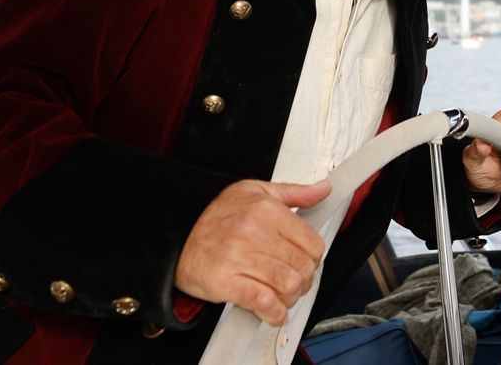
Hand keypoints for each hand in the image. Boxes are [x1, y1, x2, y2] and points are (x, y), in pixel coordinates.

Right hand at [174, 179, 330, 325]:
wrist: (177, 230)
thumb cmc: (217, 212)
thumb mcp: (256, 190)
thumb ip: (295, 192)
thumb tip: (323, 188)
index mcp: (266, 209)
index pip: (312, 242)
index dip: (315, 257)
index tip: (308, 260)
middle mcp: (255, 232)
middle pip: (303, 267)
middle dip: (305, 280)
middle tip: (297, 281)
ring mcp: (240, 257)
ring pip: (288, 285)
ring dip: (291, 297)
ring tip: (284, 295)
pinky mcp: (226, 282)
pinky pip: (263, 302)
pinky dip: (274, 313)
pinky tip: (273, 311)